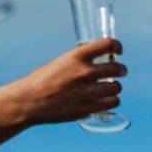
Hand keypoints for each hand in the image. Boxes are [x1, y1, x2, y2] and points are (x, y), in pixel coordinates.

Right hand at [0, 39, 127, 148]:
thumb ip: (79, 60)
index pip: (108, 44)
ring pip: (117, 87)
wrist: (30, 101)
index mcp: (76, 56)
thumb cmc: (42, 80)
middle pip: (118, 68)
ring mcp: (88, 91)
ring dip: (115, 87)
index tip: (118, 50)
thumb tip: (96, 56)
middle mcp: (85, 72)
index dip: (116, 46)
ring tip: (110, 87)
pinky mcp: (90, 107)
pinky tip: (106, 99)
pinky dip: (112, 100)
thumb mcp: (61, 62)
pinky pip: (114, 102)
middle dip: (120, 69)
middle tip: (119, 71)